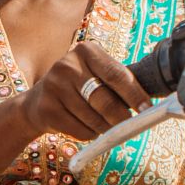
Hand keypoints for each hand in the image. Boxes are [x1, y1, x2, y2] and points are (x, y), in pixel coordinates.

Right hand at [15, 41, 148, 140]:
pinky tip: (89, 129)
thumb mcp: (94, 74)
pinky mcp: (46, 109)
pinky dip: (91, 134)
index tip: (147, 109)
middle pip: (105, 99)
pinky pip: (80, 130)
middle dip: (122, 117)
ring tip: (107, 127)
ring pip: (93, 118)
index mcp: (85, 51)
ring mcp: (53, 86)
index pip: (116, 74)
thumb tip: (148, 103)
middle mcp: (67, 65)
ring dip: (106, 128)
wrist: (36, 102)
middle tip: (132, 126)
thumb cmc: (77, 88)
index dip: (135, 94)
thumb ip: (117, 82)